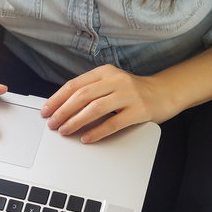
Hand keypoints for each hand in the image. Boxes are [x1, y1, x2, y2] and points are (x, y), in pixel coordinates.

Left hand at [40, 64, 178, 142]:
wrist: (165, 92)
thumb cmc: (134, 91)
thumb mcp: (111, 83)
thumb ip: (92, 90)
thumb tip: (63, 107)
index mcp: (105, 73)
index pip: (74, 85)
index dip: (57, 98)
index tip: (47, 110)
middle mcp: (116, 81)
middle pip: (82, 96)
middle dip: (63, 111)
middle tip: (52, 123)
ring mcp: (128, 95)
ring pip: (95, 108)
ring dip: (76, 121)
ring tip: (65, 130)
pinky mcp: (139, 110)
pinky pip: (113, 122)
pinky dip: (97, 131)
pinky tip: (87, 138)